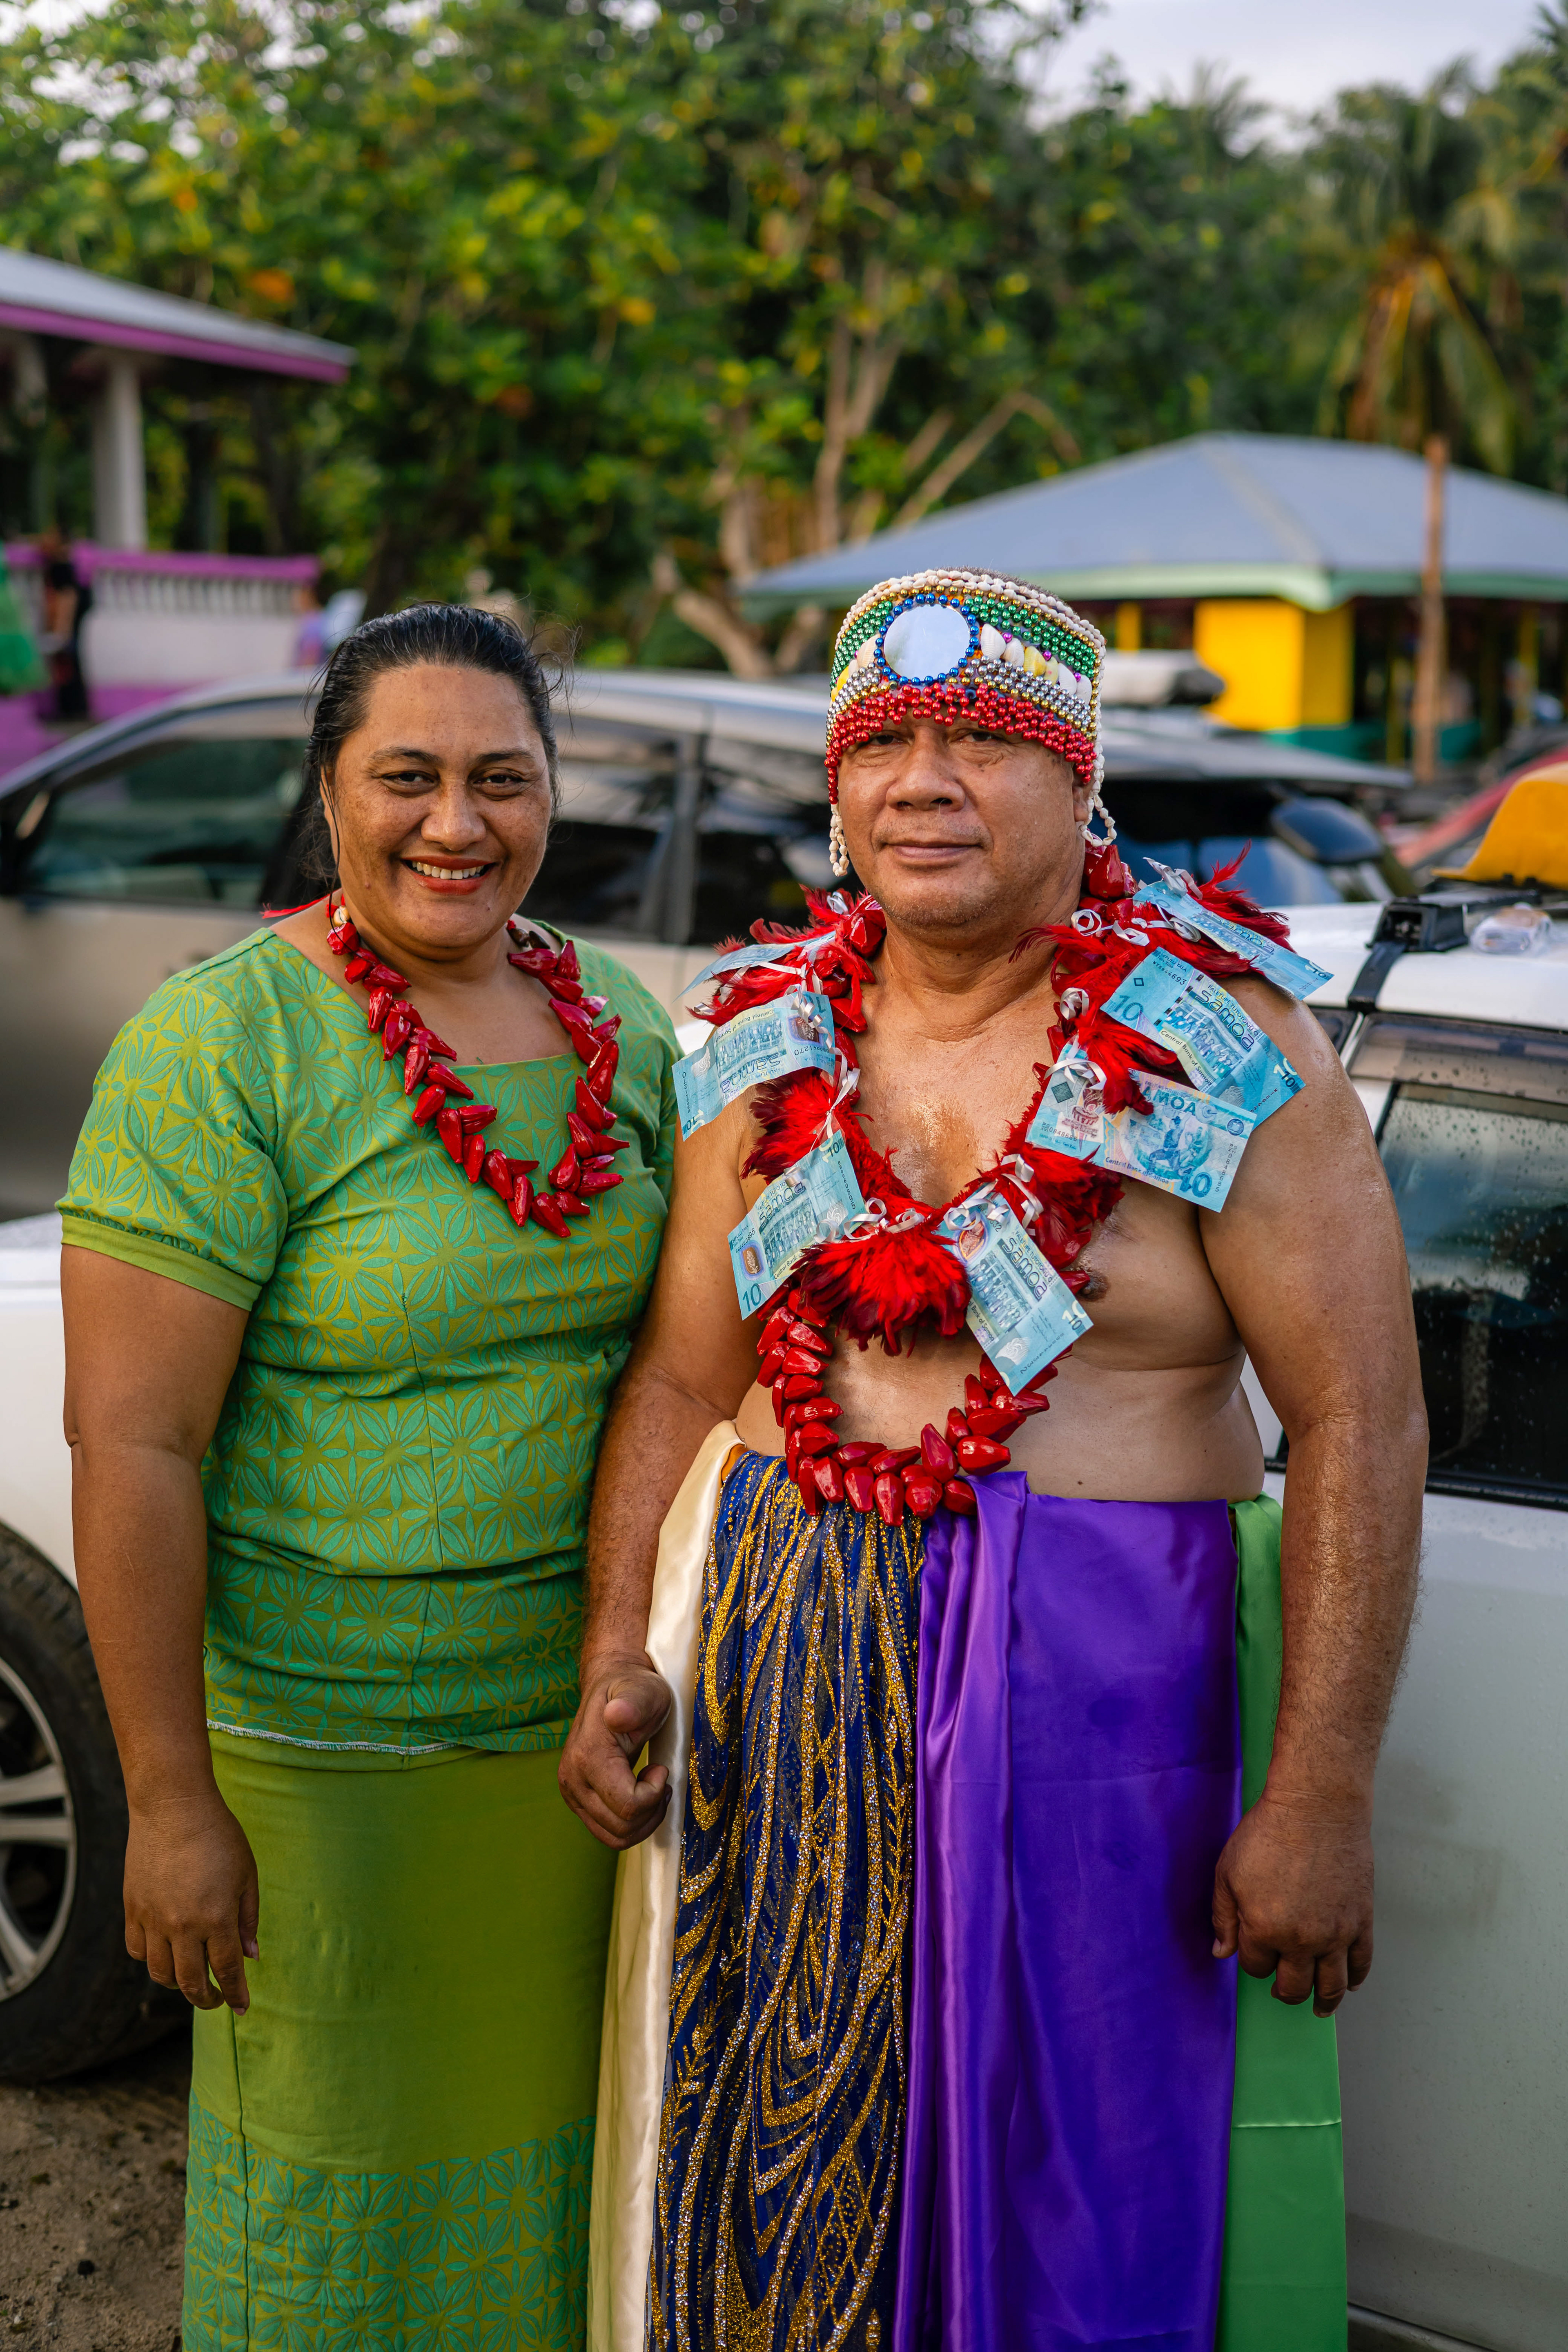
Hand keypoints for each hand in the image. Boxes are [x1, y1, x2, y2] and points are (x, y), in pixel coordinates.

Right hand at [123, 1787, 259, 2013]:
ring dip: (177, 1984)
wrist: (173, 1807)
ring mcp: (153, 1919)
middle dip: (206, 1998)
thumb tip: (251, 1955)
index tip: (241, 2008)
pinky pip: (137, 1951)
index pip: (226, 1970)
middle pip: (190, 1982)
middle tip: (216, 1999)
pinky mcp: (133, 1909)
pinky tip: (164, 1952)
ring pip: (160, 1973)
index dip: (235, 1993)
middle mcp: (182, 1925)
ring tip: (191, 1978)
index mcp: (216, 1917)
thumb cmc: (218, 1835)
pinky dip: (151, 1959)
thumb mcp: (247, 1874)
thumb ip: (248, 1918)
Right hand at [558, 1651, 674, 1849]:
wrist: (611, 1687)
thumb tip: (617, 1716)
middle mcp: (572, 1780)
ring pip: (613, 1837)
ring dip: (643, 1822)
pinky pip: (607, 1832)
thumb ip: (633, 1704)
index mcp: (587, 1756)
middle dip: (651, 1811)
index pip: (627, 1806)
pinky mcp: (578, 1801)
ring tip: (654, 1790)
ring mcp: (572, 1793)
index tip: (661, 1769)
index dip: (653, 1794)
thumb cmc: (635, 1689)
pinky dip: (631, 1823)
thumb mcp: (645, 1691)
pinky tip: (642, 1796)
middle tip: (662, 1781)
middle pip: (621, 1827)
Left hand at [1211, 1787, 1373, 2017]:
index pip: (1256, 1966)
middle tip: (1283, 1989)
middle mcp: (1302, 1940)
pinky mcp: (1361, 1921)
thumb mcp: (1228, 1872)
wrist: (1316, 1808)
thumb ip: (1223, 1917)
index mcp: (1265, 1929)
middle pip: (1294, 1986)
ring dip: (1324, 2002)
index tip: (1255, 1949)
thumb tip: (1221, 1953)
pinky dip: (1356, 1979)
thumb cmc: (1267, 1834)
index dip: (1253, 1960)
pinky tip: (1350, 1984)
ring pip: (1332, 1986)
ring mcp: (1336, 1934)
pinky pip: (1362, 1963)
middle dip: (1285, 1990)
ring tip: (1318, 2007)